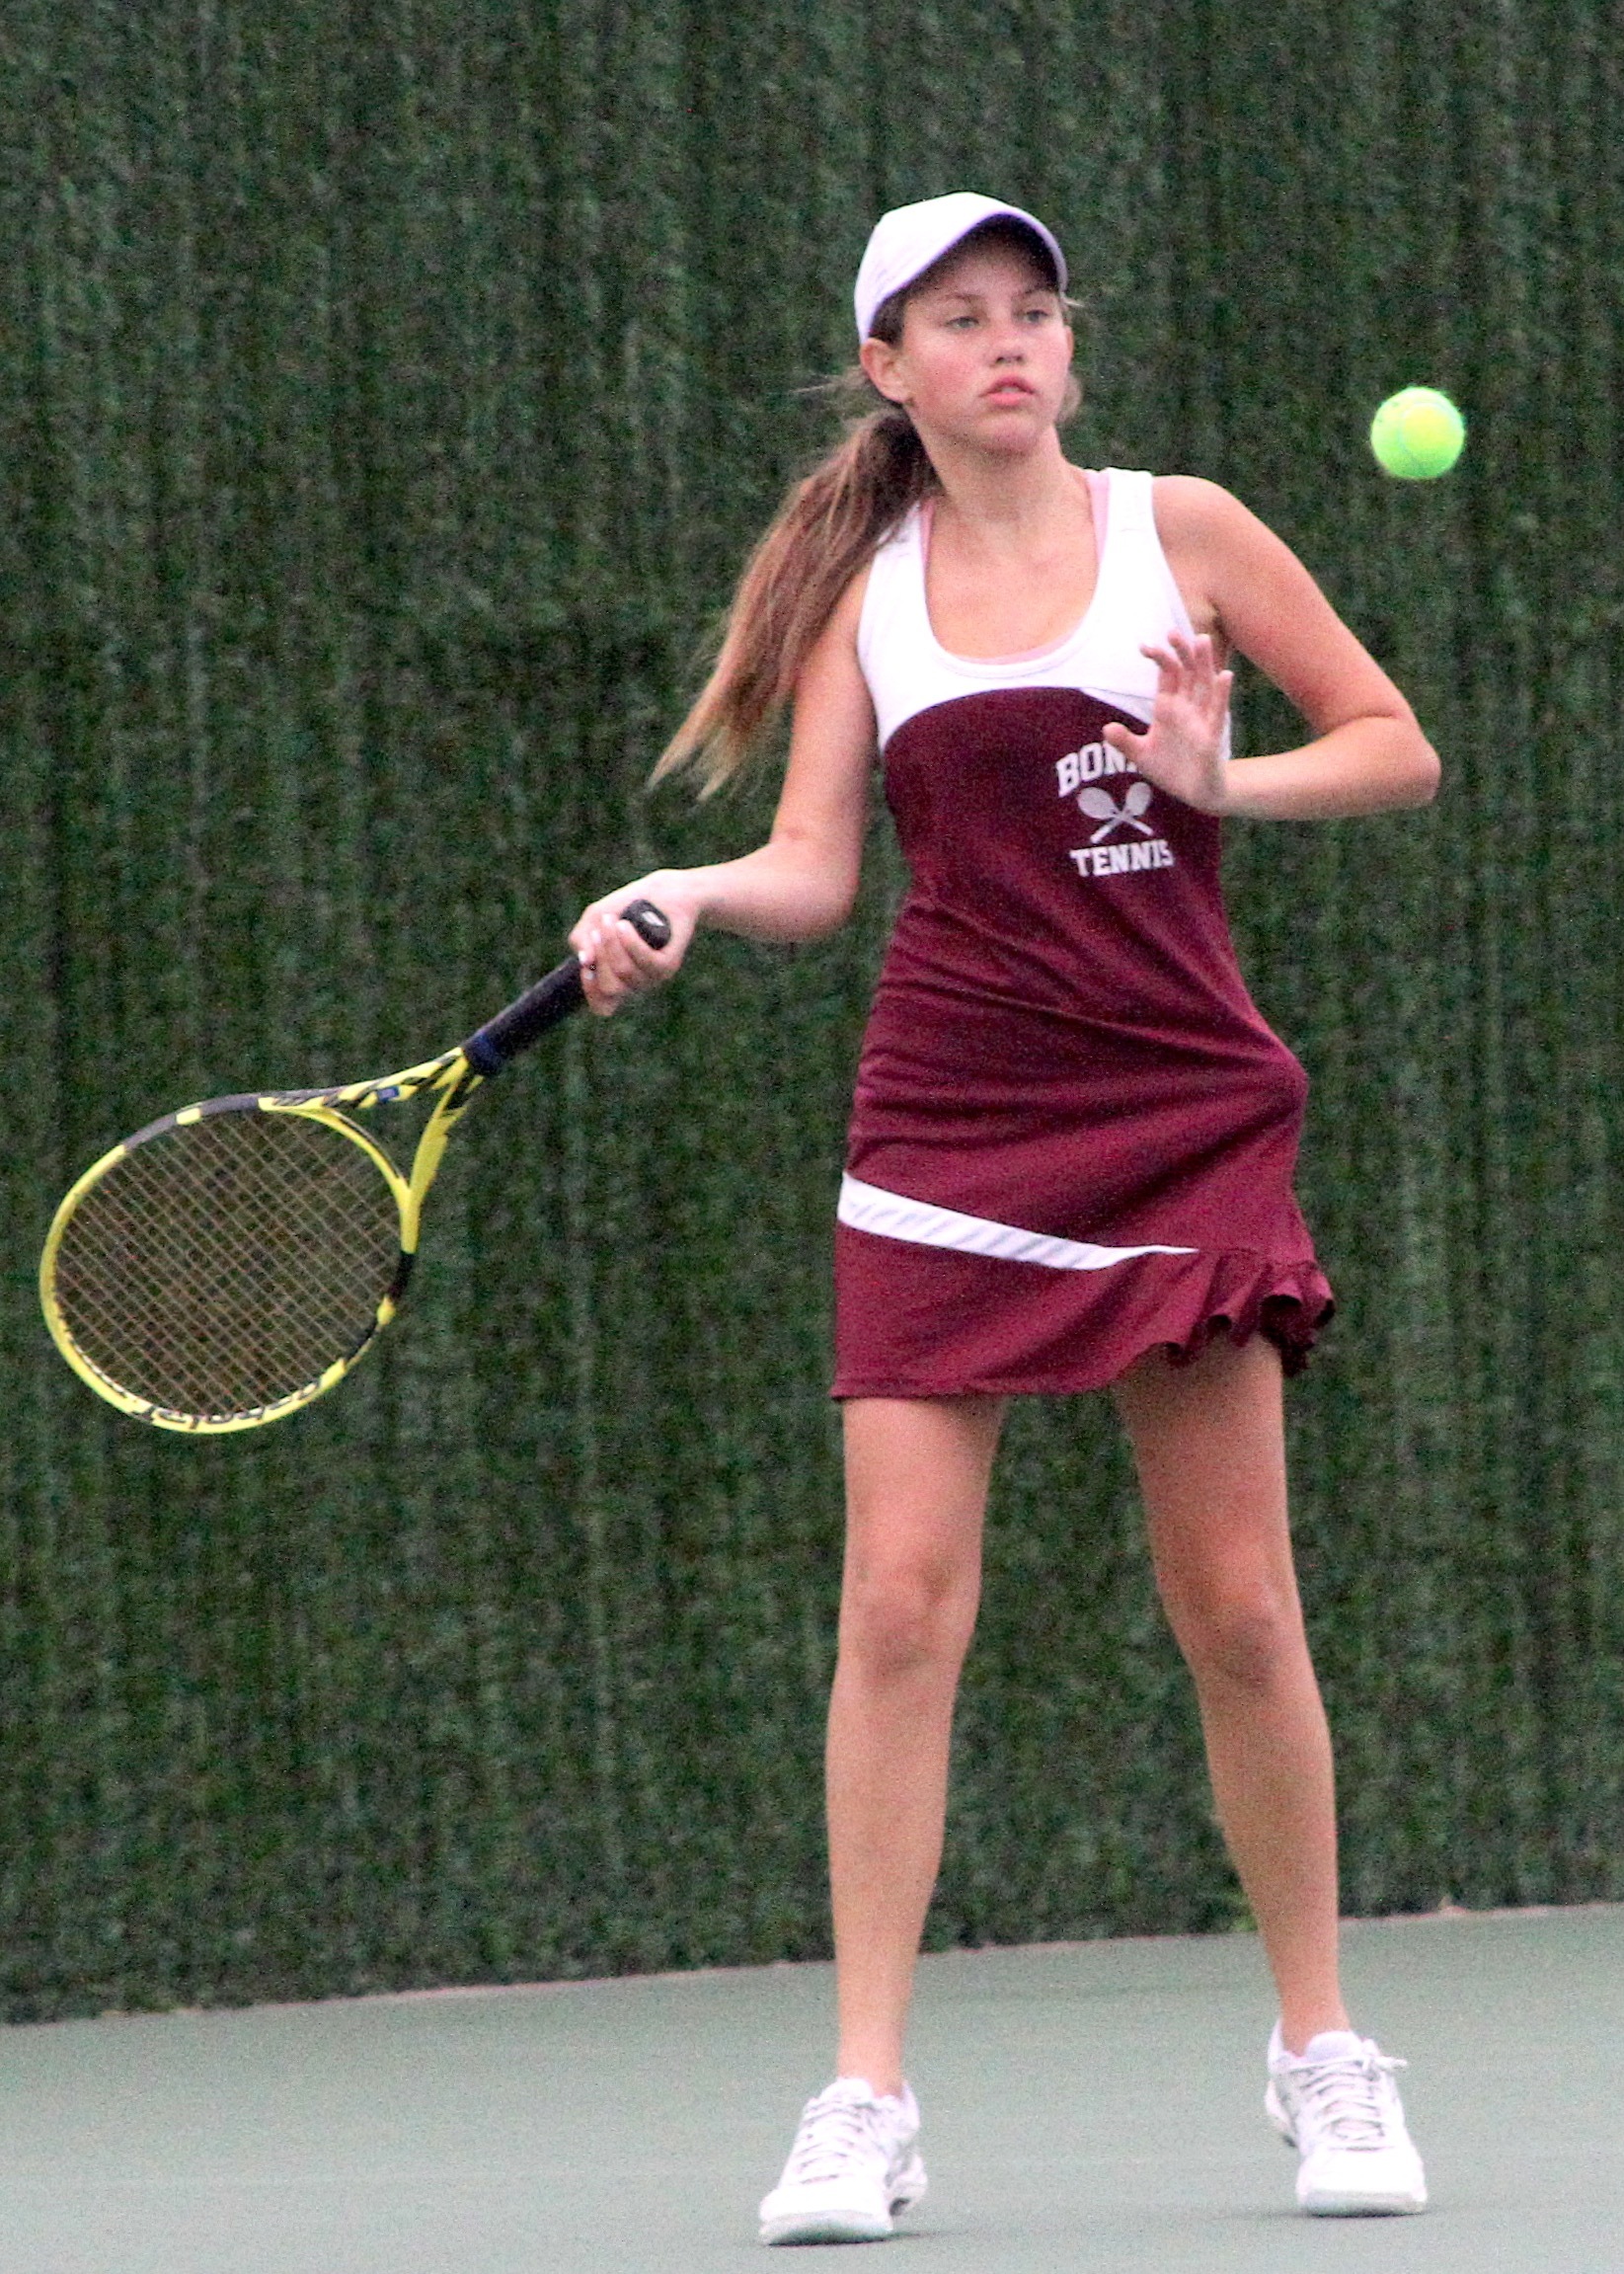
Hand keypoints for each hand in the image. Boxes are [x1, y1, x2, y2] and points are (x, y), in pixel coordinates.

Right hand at [569, 873, 696, 1016]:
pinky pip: (647, 962)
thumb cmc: (627, 907)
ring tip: (612, 919)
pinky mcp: (669, 965)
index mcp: (616, 978)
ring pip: (624, 972)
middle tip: (600, 927)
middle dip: (600, 956)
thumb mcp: (594, 919)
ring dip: (612, 943)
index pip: (602, 1006)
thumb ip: (581, 938)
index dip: (590, 991)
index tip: (586, 964)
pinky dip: (632, 943)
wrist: (664, 891)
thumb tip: (586, 960)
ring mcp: (652, 976)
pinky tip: (625, 925)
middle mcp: (635, 982)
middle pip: (609, 988)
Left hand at [1101, 631, 1234, 814]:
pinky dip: (1221, 694)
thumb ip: (1125, 742)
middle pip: (1187, 672)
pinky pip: (1218, 711)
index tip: (1145, 646)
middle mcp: (1187, 708)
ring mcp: (1201, 719)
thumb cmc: (1170, 769)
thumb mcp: (1141, 756)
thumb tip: (1106, 729)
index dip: (1160, 659)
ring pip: (1205, 685)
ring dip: (1204, 663)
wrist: (1193, 793)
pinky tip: (1224, 675)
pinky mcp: (1212, 736)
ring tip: (1202, 640)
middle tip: (1172, 632)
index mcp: (1169, 708)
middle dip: (1181, 652)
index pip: (1167, 675)